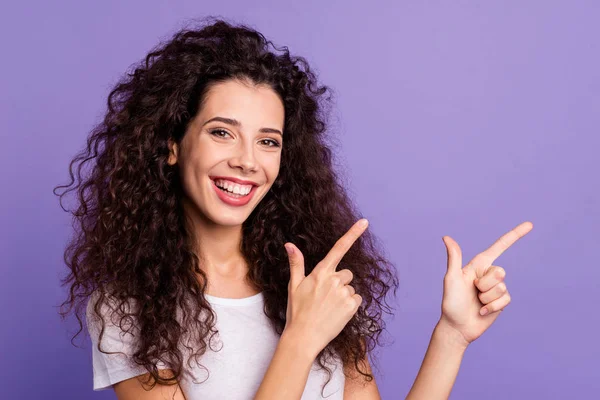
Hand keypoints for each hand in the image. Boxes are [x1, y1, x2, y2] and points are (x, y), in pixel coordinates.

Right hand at [283, 219, 367, 357]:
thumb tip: (289, 244)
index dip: (353, 233)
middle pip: (346, 273)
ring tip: (329, 307)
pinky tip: (337, 313)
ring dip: (343, 295)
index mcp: (321, 272)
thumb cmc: (297, 311)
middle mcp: (334, 280)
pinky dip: (349, 306)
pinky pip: (356, 300)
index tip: (364, 222)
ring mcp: (344, 293)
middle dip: (339, 282)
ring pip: (351, 288)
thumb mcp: (294, 285)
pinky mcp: (351, 307)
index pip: (339, 248)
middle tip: (325, 296)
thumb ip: (296, 263)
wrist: (304, 337)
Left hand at [438, 221, 532, 346]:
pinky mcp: (501, 302)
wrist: (457, 327)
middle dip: (485, 284)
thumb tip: (446, 237)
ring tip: (476, 302)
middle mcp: (488, 275)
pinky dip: (492, 307)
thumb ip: (454, 258)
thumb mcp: (451, 278)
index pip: (499, 247)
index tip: (530, 224)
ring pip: (502, 287)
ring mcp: (496, 288)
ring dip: (487, 298)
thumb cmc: (451, 302)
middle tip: (472, 291)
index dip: (515, 235)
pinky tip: (482, 311)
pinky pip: (505, 300)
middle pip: (500, 272)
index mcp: (478, 265)